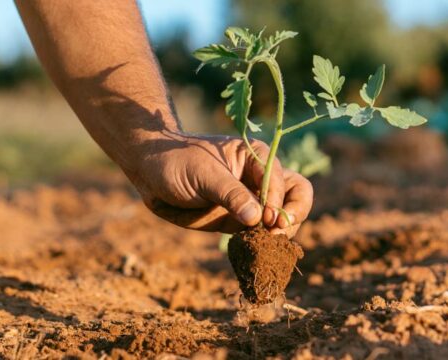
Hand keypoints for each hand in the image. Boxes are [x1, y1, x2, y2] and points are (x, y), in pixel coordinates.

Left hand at [132, 133, 312, 236]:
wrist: (150, 172)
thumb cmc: (176, 161)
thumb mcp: (203, 174)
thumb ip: (231, 194)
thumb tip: (258, 218)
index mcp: (257, 158)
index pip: (284, 181)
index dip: (279, 202)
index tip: (268, 219)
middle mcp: (260, 179)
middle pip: (297, 197)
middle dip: (293, 216)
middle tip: (275, 233)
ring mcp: (252, 201)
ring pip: (284, 218)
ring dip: (281, 234)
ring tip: (266, 245)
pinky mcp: (239, 221)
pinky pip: (261, 234)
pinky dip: (264, 244)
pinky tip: (255, 250)